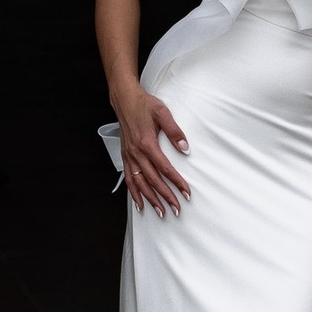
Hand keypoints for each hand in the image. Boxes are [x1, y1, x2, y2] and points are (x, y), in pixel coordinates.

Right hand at [113, 87, 189, 216]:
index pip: (165, 168)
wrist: (124, 100)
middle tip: (177, 209)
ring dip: (151, 199)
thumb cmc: (144, 104)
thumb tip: (185, 148)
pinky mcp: (126, 156)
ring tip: (161, 212)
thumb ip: (174, 131)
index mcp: (147, 143)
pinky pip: (129, 179)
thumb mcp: (162, 112)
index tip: (187, 193)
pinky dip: (134, 193)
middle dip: (166, 196)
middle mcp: (136, 153)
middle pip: (153, 180)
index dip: (177, 182)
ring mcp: (129, 156)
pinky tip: (140, 204)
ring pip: (140, 183)